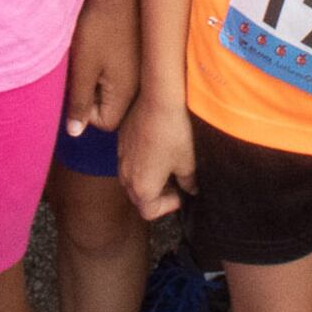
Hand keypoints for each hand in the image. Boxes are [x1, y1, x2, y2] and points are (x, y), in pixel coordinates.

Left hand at [63, 0, 137, 142]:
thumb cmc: (98, 28)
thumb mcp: (83, 67)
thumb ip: (80, 101)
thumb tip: (75, 132)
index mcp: (125, 92)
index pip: (104, 122)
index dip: (86, 109)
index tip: (78, 84)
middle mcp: (139, 85)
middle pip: (112, 106)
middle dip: (93, 93)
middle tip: (83, 69)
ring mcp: (142, 69)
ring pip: (117, 88)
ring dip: (101, 78)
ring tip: (92, 54)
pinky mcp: (141, 54)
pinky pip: (123, 72)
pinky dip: (110, 65)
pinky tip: (103, 44)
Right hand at [118, 91, 194, 221]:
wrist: (158, 99)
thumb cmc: (174, 133)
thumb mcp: (188, 162)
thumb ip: (188, 182)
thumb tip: (190, 189)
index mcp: (142, 188)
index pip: (151, 212)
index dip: (169, 206)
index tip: (182, 193)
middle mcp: (126, 176)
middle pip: (139, 198)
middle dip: (157, 195)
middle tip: (176, 182)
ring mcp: (121, 159)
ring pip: (133, 180)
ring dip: (148, 179)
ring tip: (167, 165)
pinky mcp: (121, 142)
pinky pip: (129, 162)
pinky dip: (141, 163)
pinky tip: (157, 148)